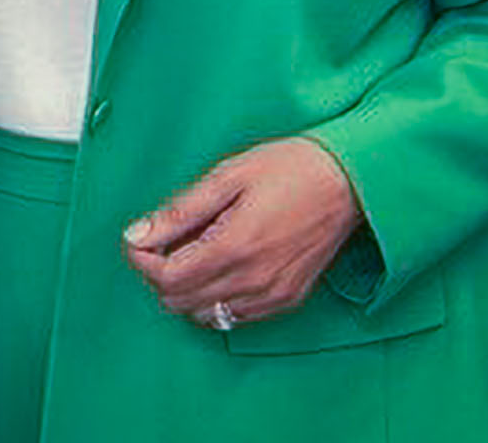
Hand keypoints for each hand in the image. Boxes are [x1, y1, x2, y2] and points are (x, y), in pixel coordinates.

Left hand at [122, 137, 363, 327]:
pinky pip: (235, 317)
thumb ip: (180, 211)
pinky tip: (220, 266)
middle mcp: (253, 281)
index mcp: (234, 248)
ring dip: (186, 288)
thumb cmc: (290, 169)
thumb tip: (138, 234)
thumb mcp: (226, 176)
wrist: (348, 181)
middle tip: (164, 240)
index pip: (166, 278)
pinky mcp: (287, 299)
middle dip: (160, 273)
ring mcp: (272, 295)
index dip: (141, 259)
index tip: (139, 237)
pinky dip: (215, 298)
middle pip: (179, 302)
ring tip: (194, 249)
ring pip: (205, 315)